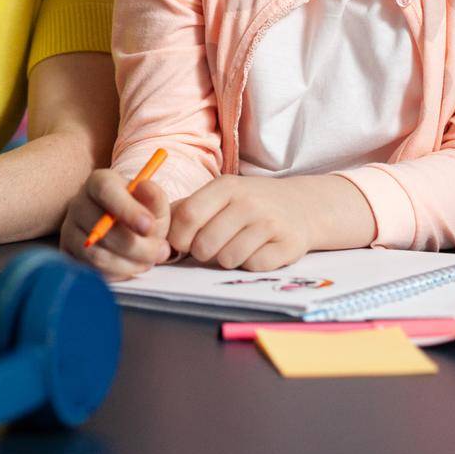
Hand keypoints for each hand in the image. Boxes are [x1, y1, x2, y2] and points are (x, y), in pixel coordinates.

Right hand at [60, 167, 171, 280]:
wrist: (126, 231)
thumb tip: (145, 188)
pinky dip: (118, 274)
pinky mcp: (70, 255)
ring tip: (149, 261)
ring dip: (129, 263)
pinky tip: (131, 266)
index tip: (149, 226)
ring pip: (97, 255)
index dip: (127, 210)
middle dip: (137, 246)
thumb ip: (155, 196)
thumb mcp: (154, 204)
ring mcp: (70, 230)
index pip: (106, 191)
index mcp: (99, 182)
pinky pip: (92, 271)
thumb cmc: (141, 214)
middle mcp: (79, 203)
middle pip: (101, 229)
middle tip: (160, 251)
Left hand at [168, 175, 325, 270]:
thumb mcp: (220, 194)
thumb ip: (187, 208)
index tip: (183, 243)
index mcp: (225, 187)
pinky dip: (250, 264)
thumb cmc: (249, 203)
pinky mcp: (287, 245)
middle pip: (205, 244)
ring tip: (236, 244)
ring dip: (226, 259)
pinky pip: (253, 266)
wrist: (300, 205)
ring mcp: (269, 223)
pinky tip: (257, 249)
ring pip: (228, 259)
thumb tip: (154, 228)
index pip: (188, 216)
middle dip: (202, 253)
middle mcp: (248, 202)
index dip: (178, 238)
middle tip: (212, 246)